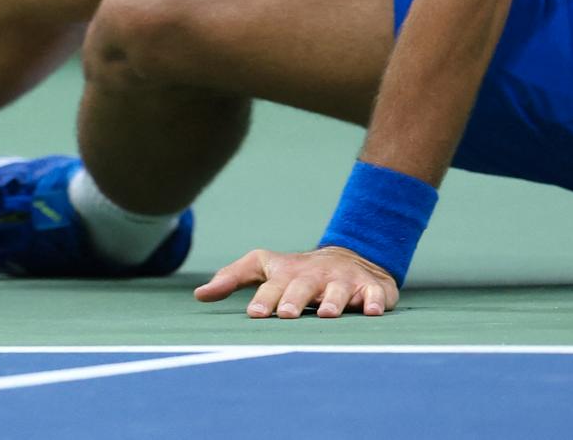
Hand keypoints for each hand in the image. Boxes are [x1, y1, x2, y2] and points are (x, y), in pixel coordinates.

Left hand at [194, 245, 400, 318]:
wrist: (350, 257)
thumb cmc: (298, 271)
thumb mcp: (265, 268)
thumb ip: (233, 277)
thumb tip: (198, 295)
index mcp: (288, 273)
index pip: (271, 284)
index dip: (264, 298)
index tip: (255, 314)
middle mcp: (314, 275)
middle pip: (303, 286)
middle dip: (294, 299)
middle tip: (286, 315)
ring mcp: (343, 280)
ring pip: (338, 291)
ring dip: (332, 302)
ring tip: (326, 315)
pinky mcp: (371, 288)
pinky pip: (374, 295)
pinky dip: (373, 302)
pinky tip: (371, 311)